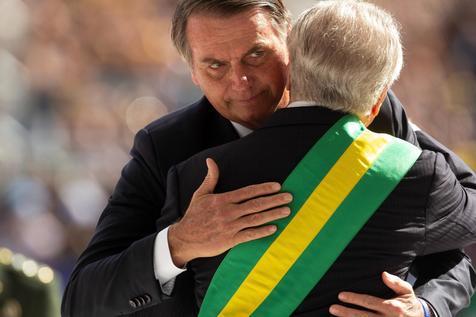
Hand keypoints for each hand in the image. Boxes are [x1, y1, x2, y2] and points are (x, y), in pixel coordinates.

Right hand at [169, 158, 291, 266]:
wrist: (184, 238)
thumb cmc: (194, 215)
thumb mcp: (201, 194)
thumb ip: (210, 177)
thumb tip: (210, 161)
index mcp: (222, 200)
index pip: (247, 192)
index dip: (263, 188)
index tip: (277, 186)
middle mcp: (228, 212)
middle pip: (255, 204)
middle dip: (274, 200)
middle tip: (289, 197)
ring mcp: (230, 226)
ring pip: (255, 219)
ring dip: (272, 214)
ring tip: (286, 211)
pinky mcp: (229, 240)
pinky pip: (249, 235)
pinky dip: (261, 231)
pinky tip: (273, 228)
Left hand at [329, 272, 424, 316]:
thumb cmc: (409, 305)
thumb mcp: (407, 292)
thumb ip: (395, 283)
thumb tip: (383, 274)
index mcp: (393, 308)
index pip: (369, 302)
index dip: (354, 299)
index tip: (341, 296)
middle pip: (364, 316)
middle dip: (347, 313)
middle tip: (332, 308)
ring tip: (335, 316)